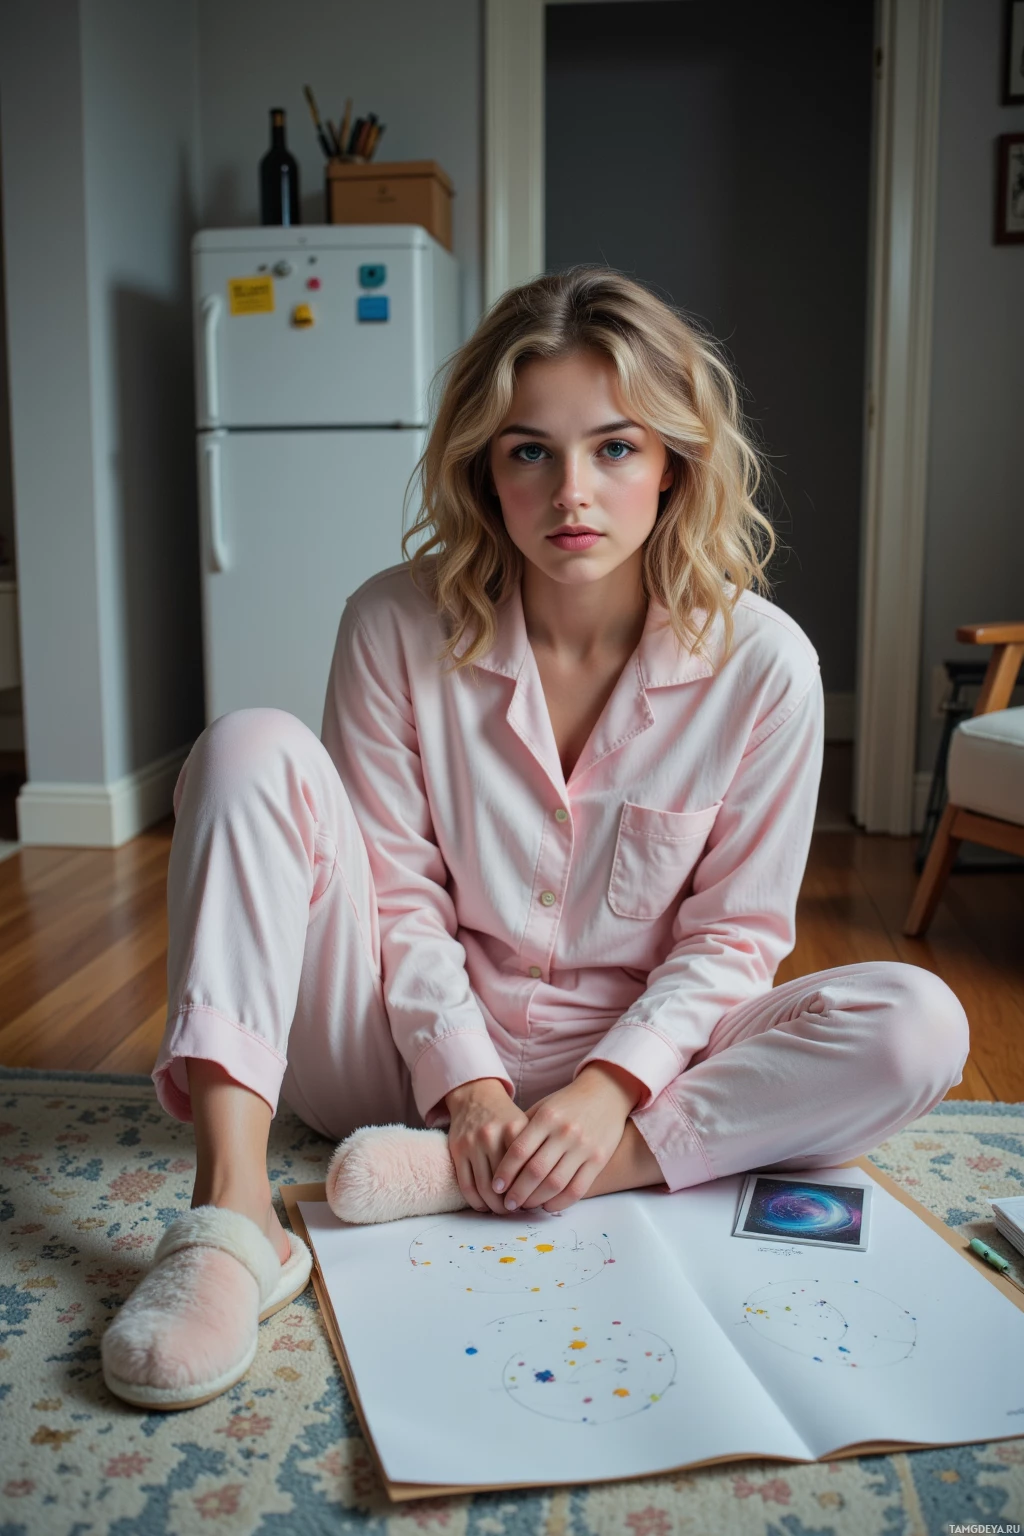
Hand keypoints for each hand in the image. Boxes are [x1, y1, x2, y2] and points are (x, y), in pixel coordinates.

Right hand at [445, 1077, 529, 1215]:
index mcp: (515, 1129)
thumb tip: (547, 1189)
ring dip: (495, 1206)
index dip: (531, 1191)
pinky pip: (466, 1185)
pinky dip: (476, 1201)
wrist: (476, 1095)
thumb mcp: (526, 1124)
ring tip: (503, 1211)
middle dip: (513, 1203)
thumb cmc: (506, 1116)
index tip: (535, 1202)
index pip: (526, 1169)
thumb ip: (536, 1150)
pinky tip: (484, 1206)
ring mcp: (473, 1143)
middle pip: (505, 1183)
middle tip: (519, 1210)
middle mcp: (492, 1135)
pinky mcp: (457, 1150)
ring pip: (484, 1188)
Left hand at [490, 1063, 643, 1215]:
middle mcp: (565, 1132)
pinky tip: (548, 1205)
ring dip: (537, 1200)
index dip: (505, 1172)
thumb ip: (524, 1130)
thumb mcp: (543, 1108)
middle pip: (535, 1171)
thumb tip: (500, 1161)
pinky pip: (577, 1189)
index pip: (519, 1150)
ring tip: (526, 1206)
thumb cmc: (567, 1104)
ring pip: (555, 1184)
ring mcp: (584, 1146)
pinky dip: (560, 1202)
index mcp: (547, 1117)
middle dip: (517, 1192)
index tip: (495, 1186)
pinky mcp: (599, 1159)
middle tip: (507, 1203)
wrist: (606, 1093)